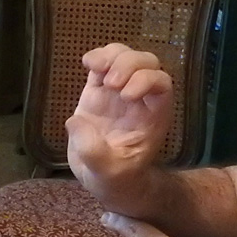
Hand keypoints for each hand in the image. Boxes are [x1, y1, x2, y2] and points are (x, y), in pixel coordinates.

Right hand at [67, 44, 173, 215]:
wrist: (104, 180)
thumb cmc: (116, 179)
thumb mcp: (107, 173)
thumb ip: (94, 152)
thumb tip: (75, 122)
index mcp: (153, 116)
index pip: (161, 84)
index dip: (147, 80)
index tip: (126, 96)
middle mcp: (140, 100)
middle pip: (147, 64)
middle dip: (129, 65)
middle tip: (110, 84)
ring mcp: (119, 92)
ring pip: (125, 57)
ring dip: (112, 56)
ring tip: (95, 67)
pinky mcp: (99, 91)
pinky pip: (103, 64)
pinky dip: (97, 57)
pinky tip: (87, 63)